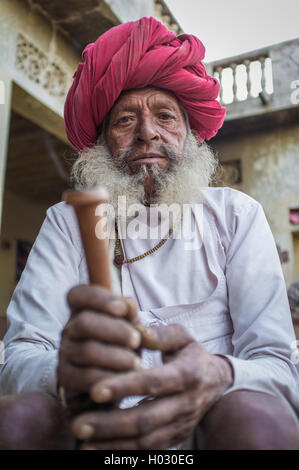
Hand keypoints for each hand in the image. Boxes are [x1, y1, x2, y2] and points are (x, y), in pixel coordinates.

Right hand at [57, 284, 141, 405]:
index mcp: (83, 309)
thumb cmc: (121, 345)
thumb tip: (128, 306)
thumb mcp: (129, 326)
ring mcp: (65, 352)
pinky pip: (86, 377)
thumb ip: (129, 313)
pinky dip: (109, 377)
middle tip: (136, 340)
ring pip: (87, 350)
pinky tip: (124, 379)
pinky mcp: (66, 377)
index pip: (79, 294)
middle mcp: (70, 328)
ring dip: (116, 357)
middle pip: (84, 322)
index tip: (122, 308)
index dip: (99, 299)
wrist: (109, 382)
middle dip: (115, 331)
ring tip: (135, 363)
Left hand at [71, 324, 233, 448]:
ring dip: (113, 444)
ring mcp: (181, 425)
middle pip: (147, 419)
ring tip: (83, 443)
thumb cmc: (191, 355)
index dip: (124, 387)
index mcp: (188, 374)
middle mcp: (186, 404)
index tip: (95, 390)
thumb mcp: (182, 337)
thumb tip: (135, 329)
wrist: (216, 383)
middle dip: (110, 423)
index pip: (153, 383)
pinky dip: (123, 453)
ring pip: (146, 441)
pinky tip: (98, 450)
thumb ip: (160, 334)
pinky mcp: (176, 439)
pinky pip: (149, 451)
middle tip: (78, 425)